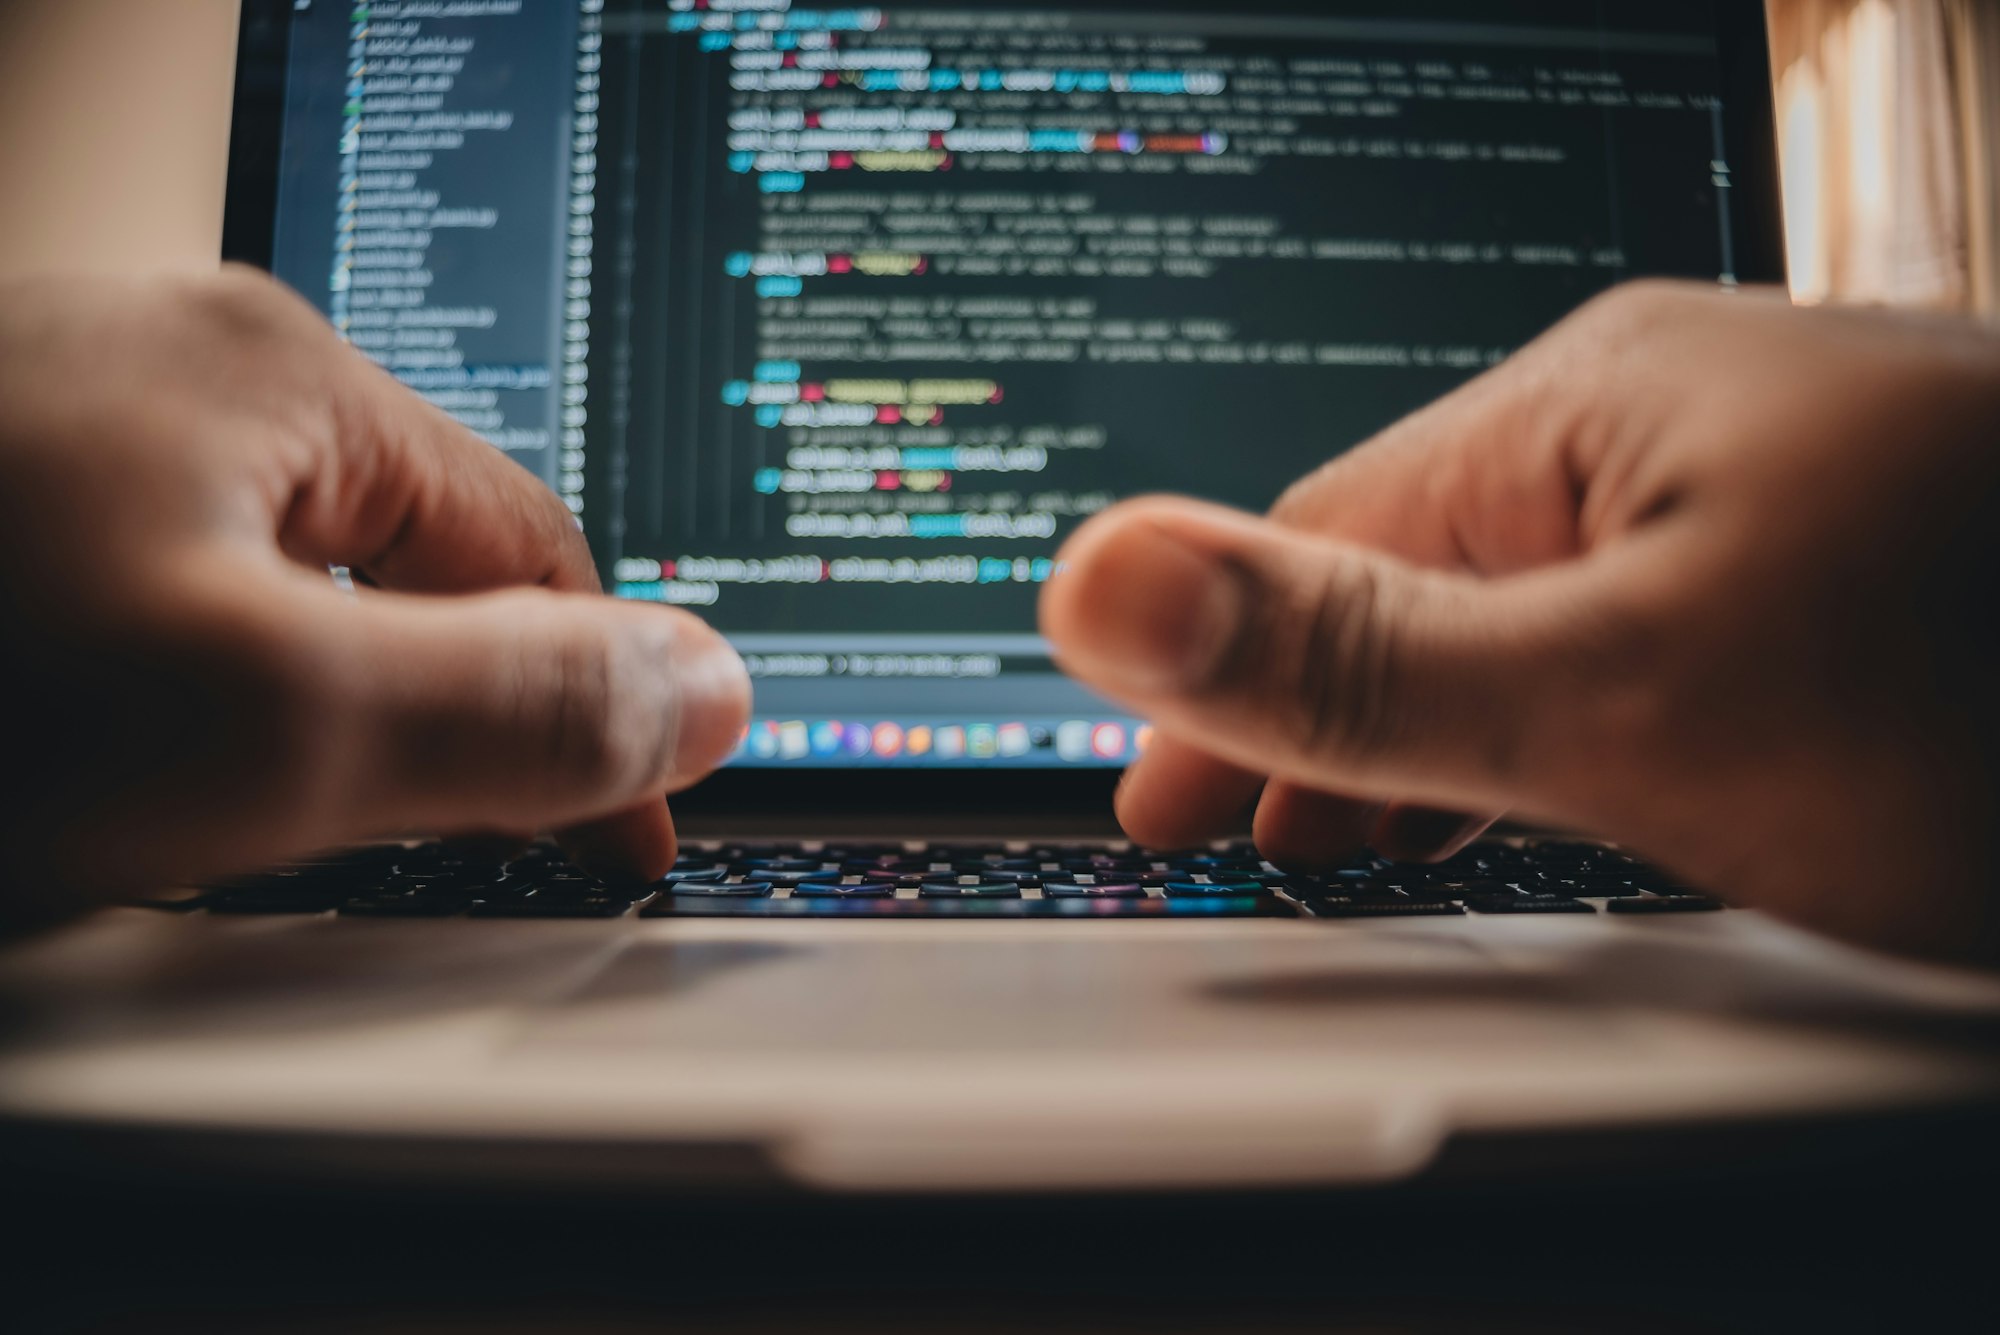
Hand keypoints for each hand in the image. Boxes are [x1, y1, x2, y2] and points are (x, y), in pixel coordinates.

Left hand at [0, 268, 748, 922]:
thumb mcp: (266, 721)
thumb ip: (513, 709)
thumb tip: (706, 693)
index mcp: (276, 372)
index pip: (534, 557)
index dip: (598, 719)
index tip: (620, 848)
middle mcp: (176, 367)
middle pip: (408, 567)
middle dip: (449, 712)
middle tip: (452, 856)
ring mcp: (68, 429)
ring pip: (279, 591)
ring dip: (313, 710)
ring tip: (287, 823)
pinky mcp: (9, 503)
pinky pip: (167, 602)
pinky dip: (191, 697)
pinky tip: (142, 767)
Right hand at [1041, 282, 1999, 963]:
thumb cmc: (1996, 684)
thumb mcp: (1633, 699)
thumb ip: (1353, 656)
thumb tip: (1103, 581)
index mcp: (1592, 403)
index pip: (1321, 538)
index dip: (1218, 680)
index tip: (1156, 803)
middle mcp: (1676, 421)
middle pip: (1420, 570)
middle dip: (1318, 710)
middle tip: (1249, 839)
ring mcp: (1770, 496)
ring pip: (1531, 612)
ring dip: (1433, 726)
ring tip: (1371, 836)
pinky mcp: (1843, 574)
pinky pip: (1638, 639)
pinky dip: (1560, 728)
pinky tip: (1563, 786)